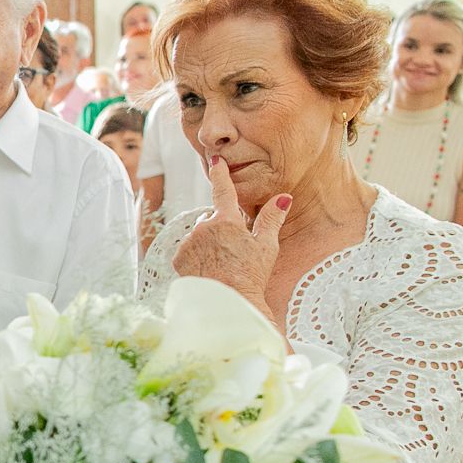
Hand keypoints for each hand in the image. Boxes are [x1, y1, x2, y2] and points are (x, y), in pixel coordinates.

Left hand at [171, 156, 288, 309]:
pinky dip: (197, 255)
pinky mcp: (178, 257)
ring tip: (223, 262)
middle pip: (212, 218)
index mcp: (226, 221)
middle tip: (235, 249)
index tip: (216, 160)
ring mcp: (189, 242)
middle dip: (221, 227)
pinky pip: (188, 250)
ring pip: (199, 234)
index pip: (223, 190)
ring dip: (208, 242)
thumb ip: (272, 219)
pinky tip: (209, 268)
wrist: (227, 302)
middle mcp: (204, 227)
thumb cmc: (251, 276)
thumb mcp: (266, 246)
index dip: (220, 174)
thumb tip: (283, 197)